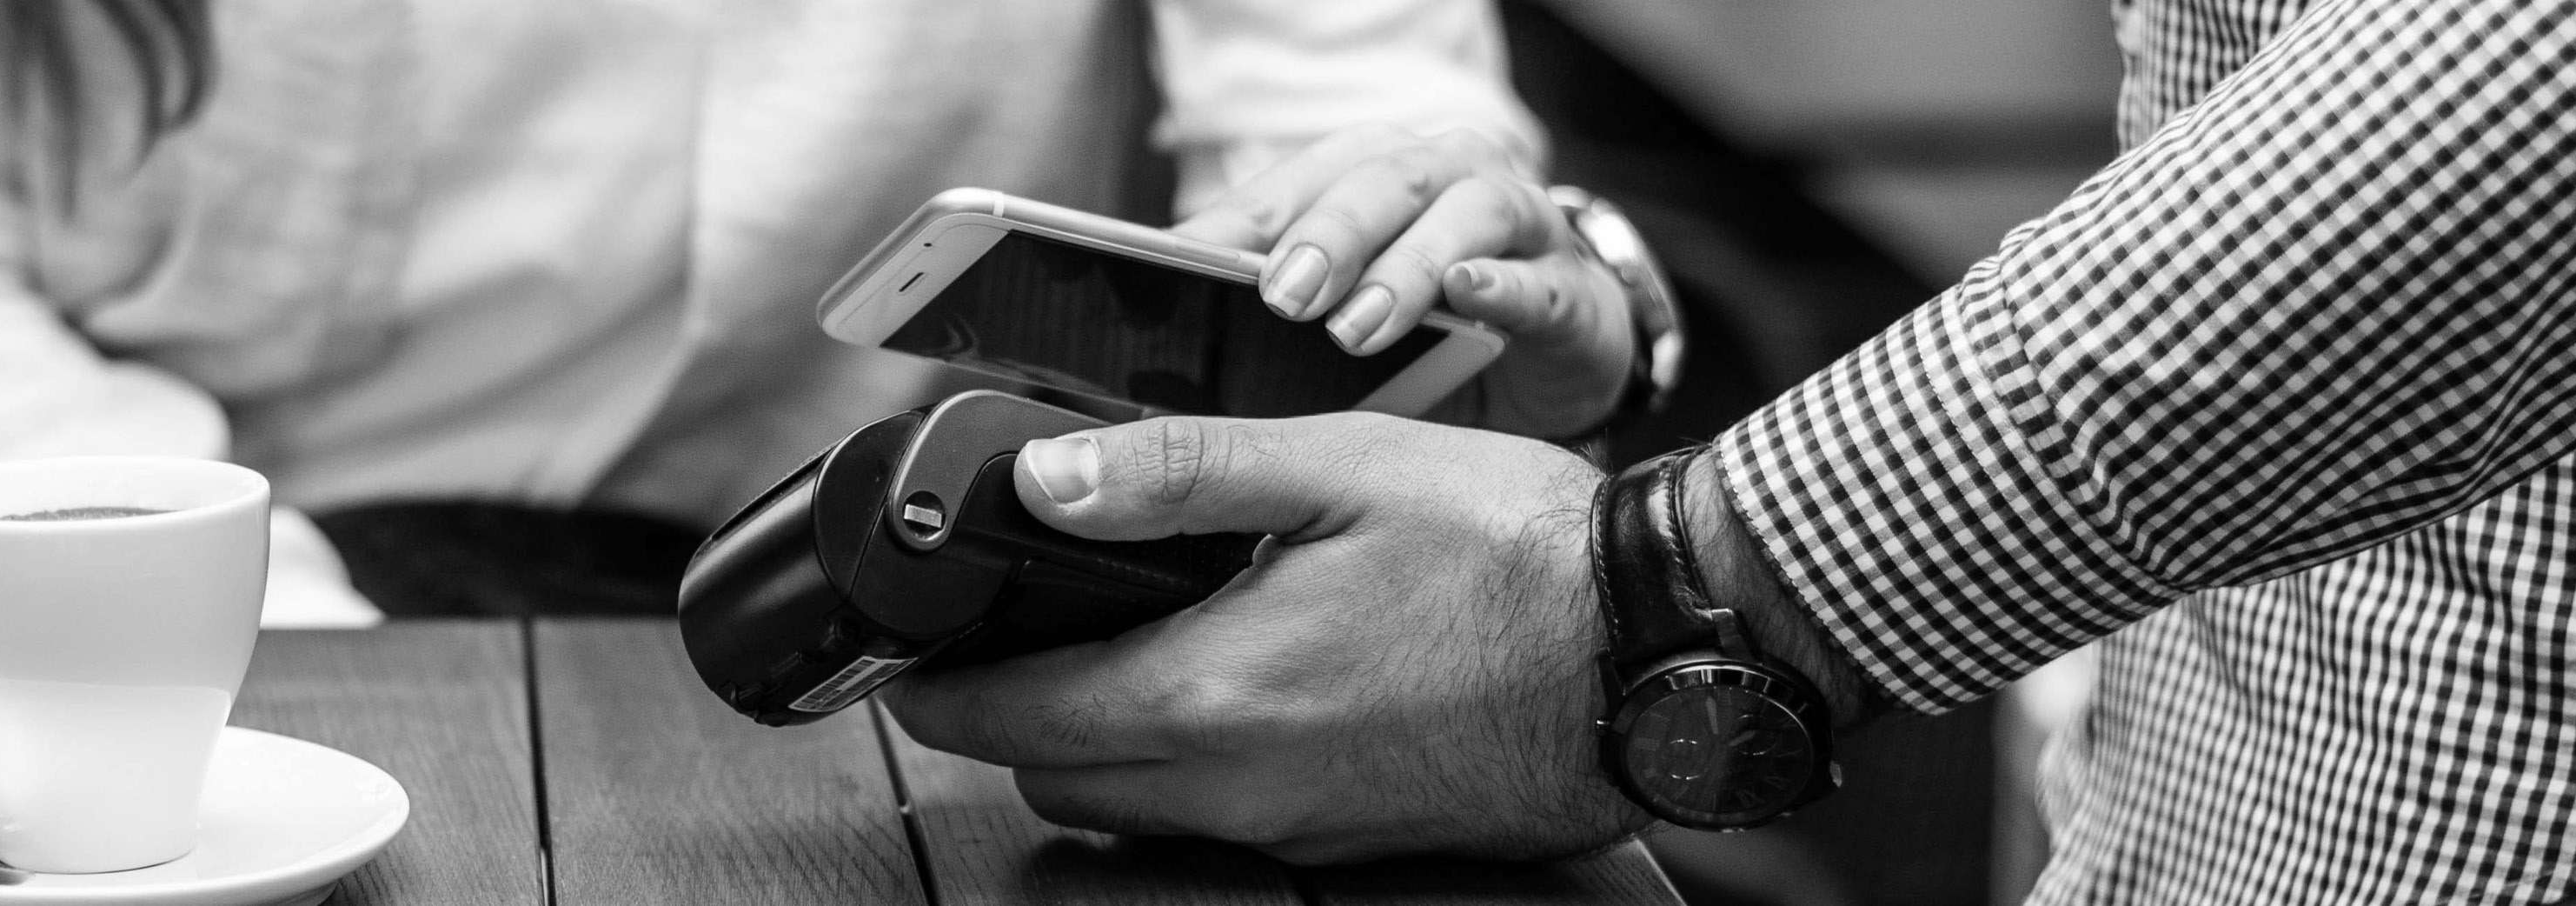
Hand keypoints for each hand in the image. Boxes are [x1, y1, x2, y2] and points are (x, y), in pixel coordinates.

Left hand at [877, 412, 1650, 862]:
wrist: (1658, 652)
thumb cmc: (1517, 552)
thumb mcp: (1338, 463)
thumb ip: (1178, 469)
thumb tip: (1048, 477)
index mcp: (1212, 693)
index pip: (1010, 720)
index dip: (940, 688)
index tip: (916, 653)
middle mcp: (1240, 786)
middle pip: (1054, 779)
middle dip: (1011, 719)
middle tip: (1015, 640)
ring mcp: (1297, 825)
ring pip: (1133, 811)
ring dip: (1098, 748)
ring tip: (1117, 653)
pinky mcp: (1352, 837)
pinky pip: (1221, 824)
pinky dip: (1187, 770)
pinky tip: (1230, 688)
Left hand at [1173, 126, 1643, 438]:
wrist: (1560, 348)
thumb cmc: (1433, 326)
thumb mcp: (1344, 312)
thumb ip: (1275, 311)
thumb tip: (1169, 339)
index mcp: (1369, 174)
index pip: (1291, 186)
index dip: (1237, 223)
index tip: (1182, 262)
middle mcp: (1442, 178)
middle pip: (1377, 184)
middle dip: (1325, 236)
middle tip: (1281, 294)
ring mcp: (1515, 223)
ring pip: (1461, 217)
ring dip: (1405, 268)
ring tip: (1357, 328)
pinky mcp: (1568, 288)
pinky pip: (1538, 280)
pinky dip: (1502, 286)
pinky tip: (1471, 297)